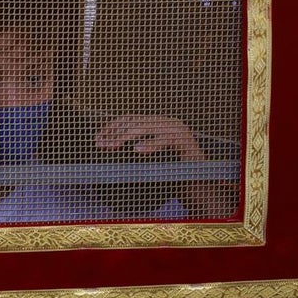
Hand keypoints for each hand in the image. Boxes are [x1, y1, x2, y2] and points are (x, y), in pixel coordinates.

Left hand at [96, 115, 234, 217]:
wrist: (199, 179)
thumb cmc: (170, 169)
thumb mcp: (148, 156)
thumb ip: (134, 147)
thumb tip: (107, 146)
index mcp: (156, 122)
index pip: (129, 118)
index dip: (111, 126)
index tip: (97, 138)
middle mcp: (165, 122)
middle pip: (135, 122)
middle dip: (115, 133)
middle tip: (101, 144)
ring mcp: (176, 129)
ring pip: (147, 127)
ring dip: (126, 137)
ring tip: (112, 146)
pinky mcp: (185, 140)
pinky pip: (165, 139)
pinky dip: (150, 144)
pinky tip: (137, 150)